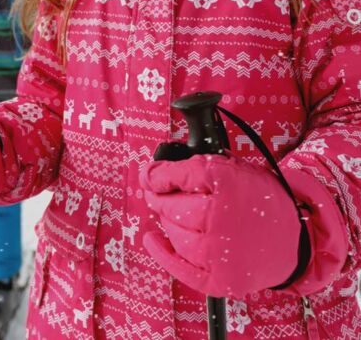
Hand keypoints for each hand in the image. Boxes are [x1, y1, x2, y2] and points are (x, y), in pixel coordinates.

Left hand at [140, 153, 300, 297]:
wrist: (295, 241)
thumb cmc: (262, 201)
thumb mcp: (236, 169)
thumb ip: (202, 166)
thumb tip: (159, 171)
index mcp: (227, 182)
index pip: (179, 174)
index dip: (157, 175)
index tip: (149, 175)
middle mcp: (222, 216)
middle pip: (172, 205)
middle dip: (159, 198)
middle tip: (157, 194)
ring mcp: (221, 251)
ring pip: (175, 233)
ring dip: (167, 222)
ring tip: (172, 215)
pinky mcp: (221, 279)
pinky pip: (180, 266)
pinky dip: (162, 252)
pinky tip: (153, 240)